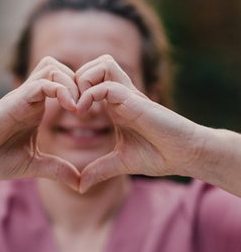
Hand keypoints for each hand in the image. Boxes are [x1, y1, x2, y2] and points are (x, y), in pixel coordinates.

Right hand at [0, 57, 82, 188]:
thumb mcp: (34, 165)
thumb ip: (57, 169)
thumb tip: (80, 183)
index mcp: (35, 109)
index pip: (62, 83)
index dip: (81, 91)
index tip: (92, 114)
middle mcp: (29, 98)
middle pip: (59, 67)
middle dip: (80, 81)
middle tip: (88, 105)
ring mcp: (22, 97)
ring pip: (53, 66)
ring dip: (72, 82)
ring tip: (79, 106)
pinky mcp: (15, 101)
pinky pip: (43, 82)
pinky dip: (61, 89)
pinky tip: (70, 108)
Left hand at [70, 55, 211, 189]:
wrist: (187, 155)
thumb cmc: (160, 156)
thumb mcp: (120, 163)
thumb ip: (99, 170)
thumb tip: (80, 187)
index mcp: (115, 105)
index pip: (91, 79)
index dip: (73, 88)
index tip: (64, 111)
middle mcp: (121, 95)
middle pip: (94, 64)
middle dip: (74, 78)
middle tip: (66, 103)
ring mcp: (129, 95)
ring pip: (102, 64)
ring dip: (83, 80)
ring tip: (76, 106)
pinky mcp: (136, 101)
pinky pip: (108, 85)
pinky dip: (90, 94)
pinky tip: (83, 112)